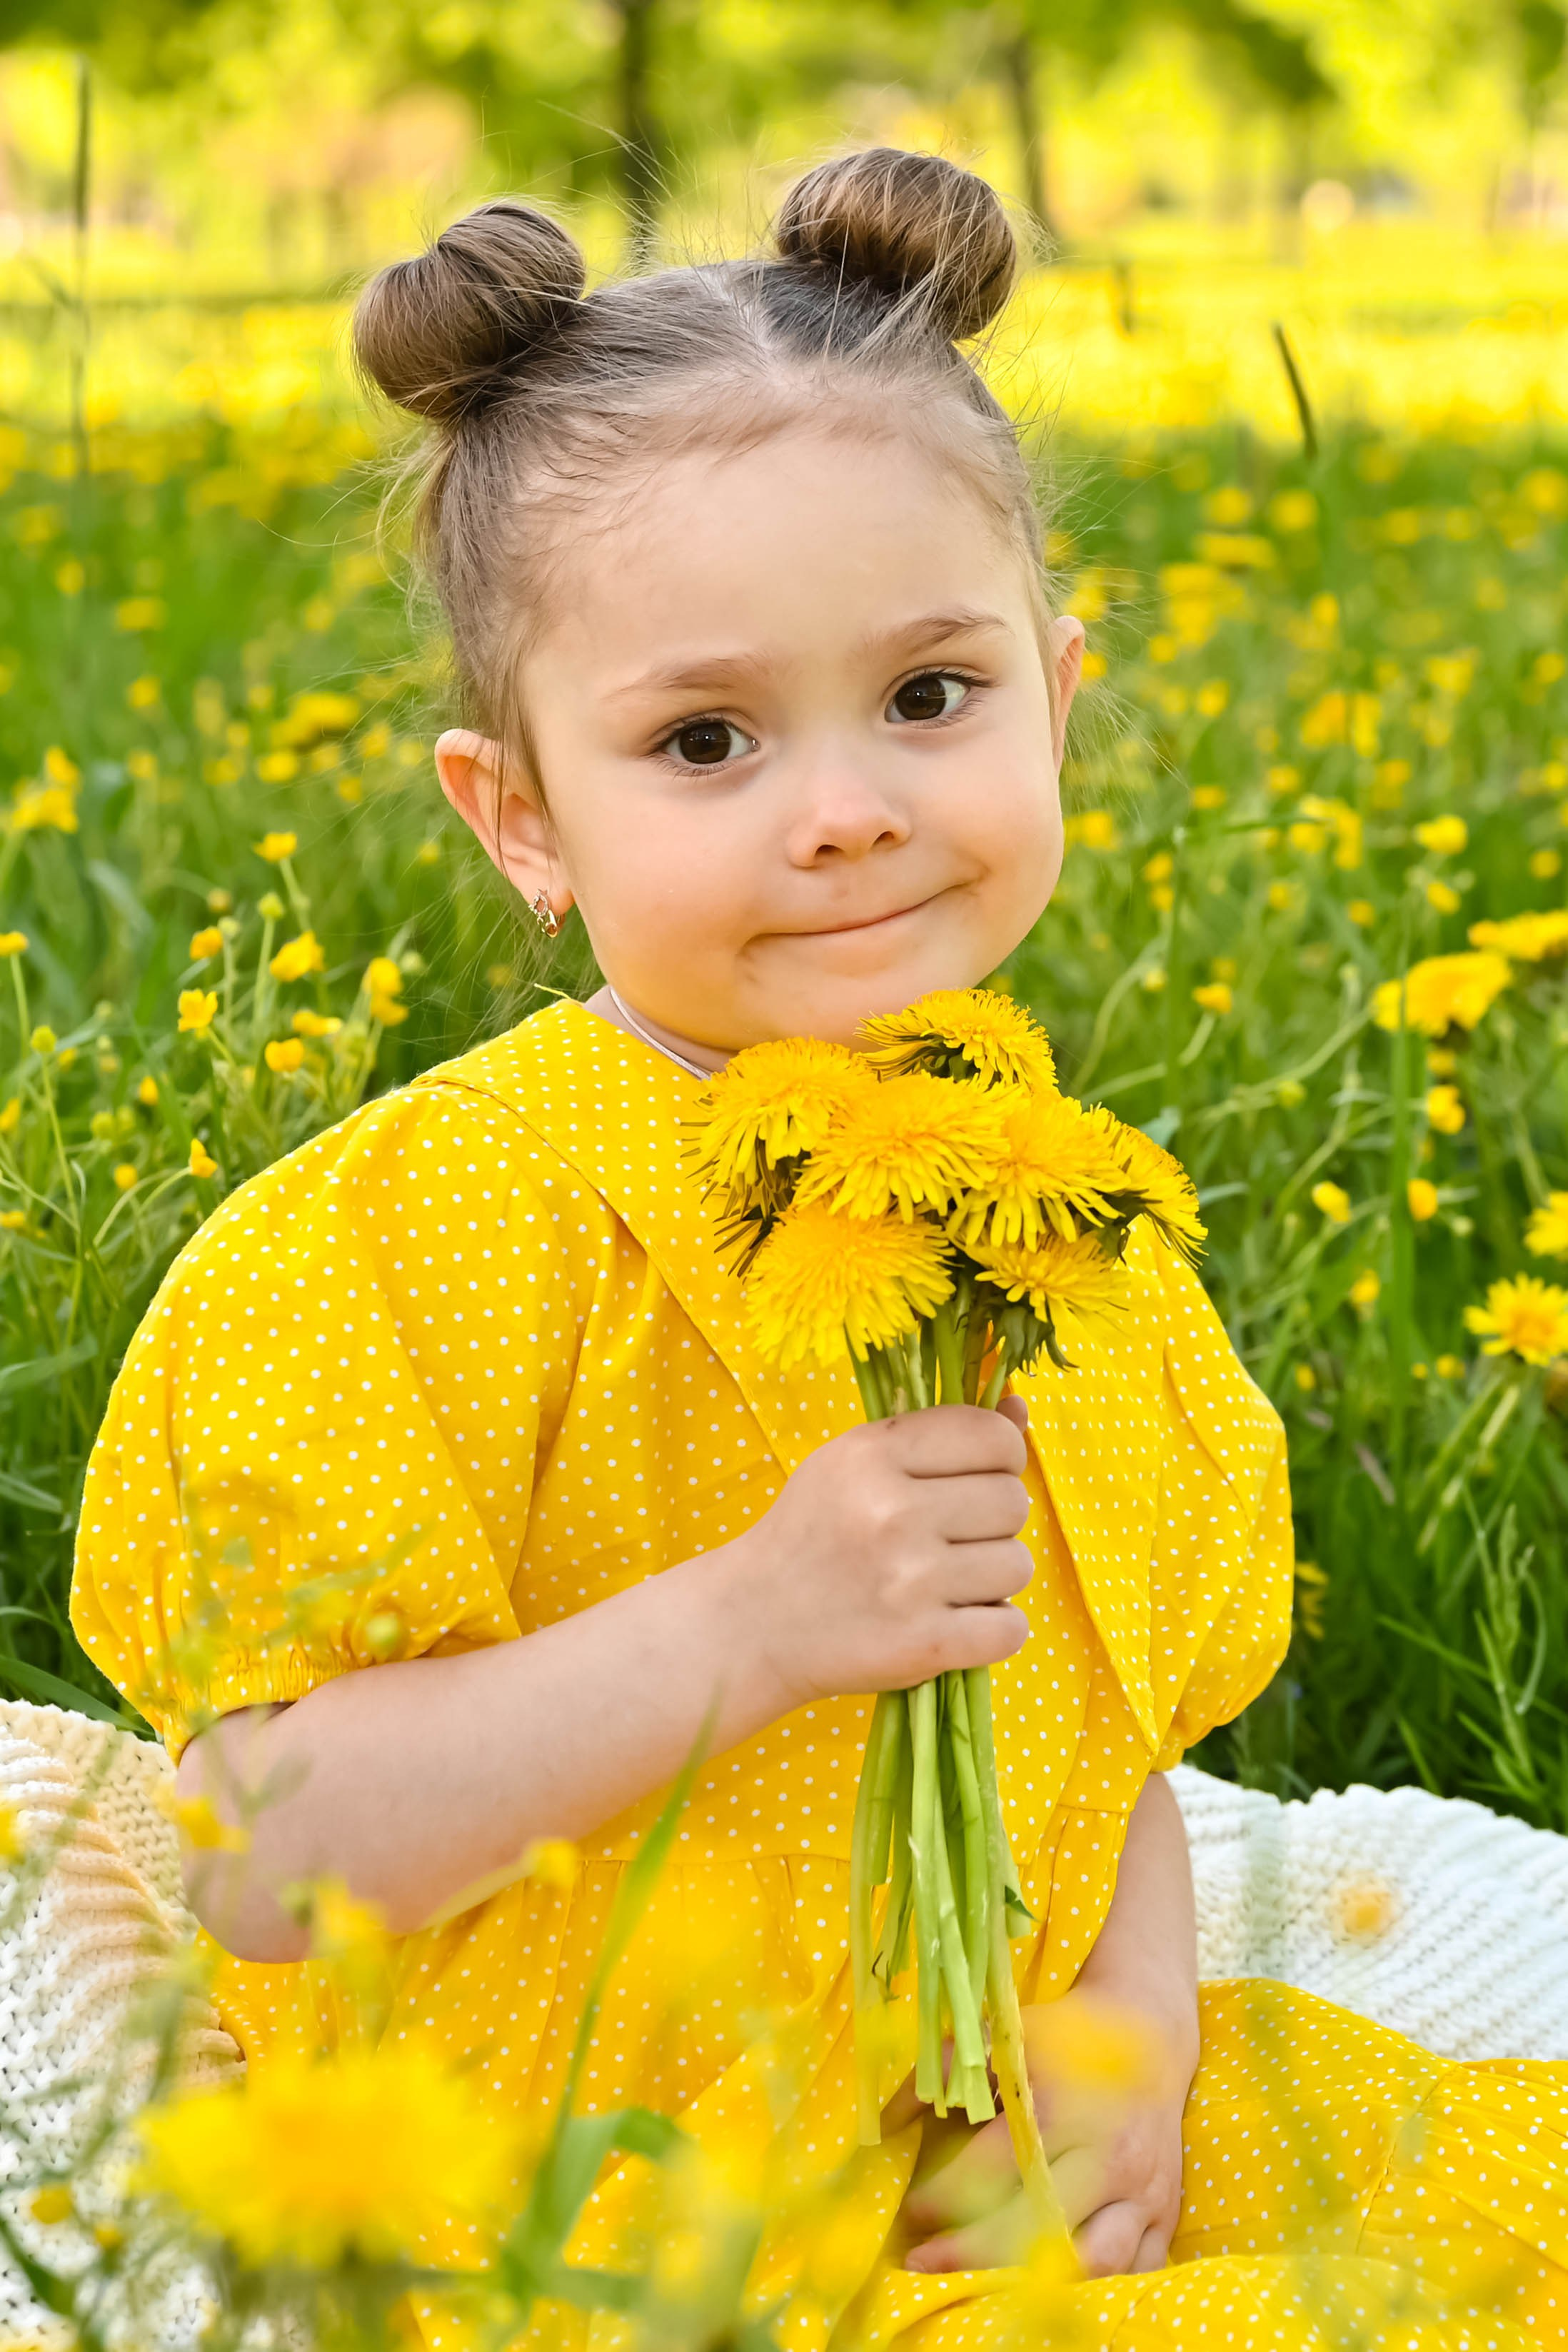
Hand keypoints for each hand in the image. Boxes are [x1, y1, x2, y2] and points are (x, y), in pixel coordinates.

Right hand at [722, 1395, 1033, 1709]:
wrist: (754, 1621)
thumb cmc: (813, 1532)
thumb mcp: (856, 1461)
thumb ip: (938, 1432)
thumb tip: (1020, 1410)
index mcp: (874, 1455)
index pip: (992, 1437)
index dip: (1001, 1457)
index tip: (976, 1478)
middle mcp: (892, 1513)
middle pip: (1013, 1502)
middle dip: (993, 1521)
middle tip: (949, 1537)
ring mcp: (910, 1582)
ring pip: (1018, 1565)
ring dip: (993, 1577)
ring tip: (945, 1581)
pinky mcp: (924, 1645)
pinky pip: (1012, 1630)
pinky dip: (995, 1630)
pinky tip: (956, 1621)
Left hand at [896, 1983, 1190, 2278]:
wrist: (1149, 2032)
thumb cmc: (1067, 2036)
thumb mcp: (1004, 2035)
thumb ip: (943, 2070)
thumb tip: (888, 2119)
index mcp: (1064, 2108)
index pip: (992, 2169)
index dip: (942, 2196)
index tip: (910, 2209)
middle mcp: (1108, 2156)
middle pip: (1038, 2227)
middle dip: (971, 2253)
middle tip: (921, 2262)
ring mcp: (1143, 2192)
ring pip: (1092, 2263)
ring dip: (1035, 2283)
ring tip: (981, 2288)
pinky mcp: (1166, 2214)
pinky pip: (1137, 2273)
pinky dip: (1096, 2292)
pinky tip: (1052, 2294)